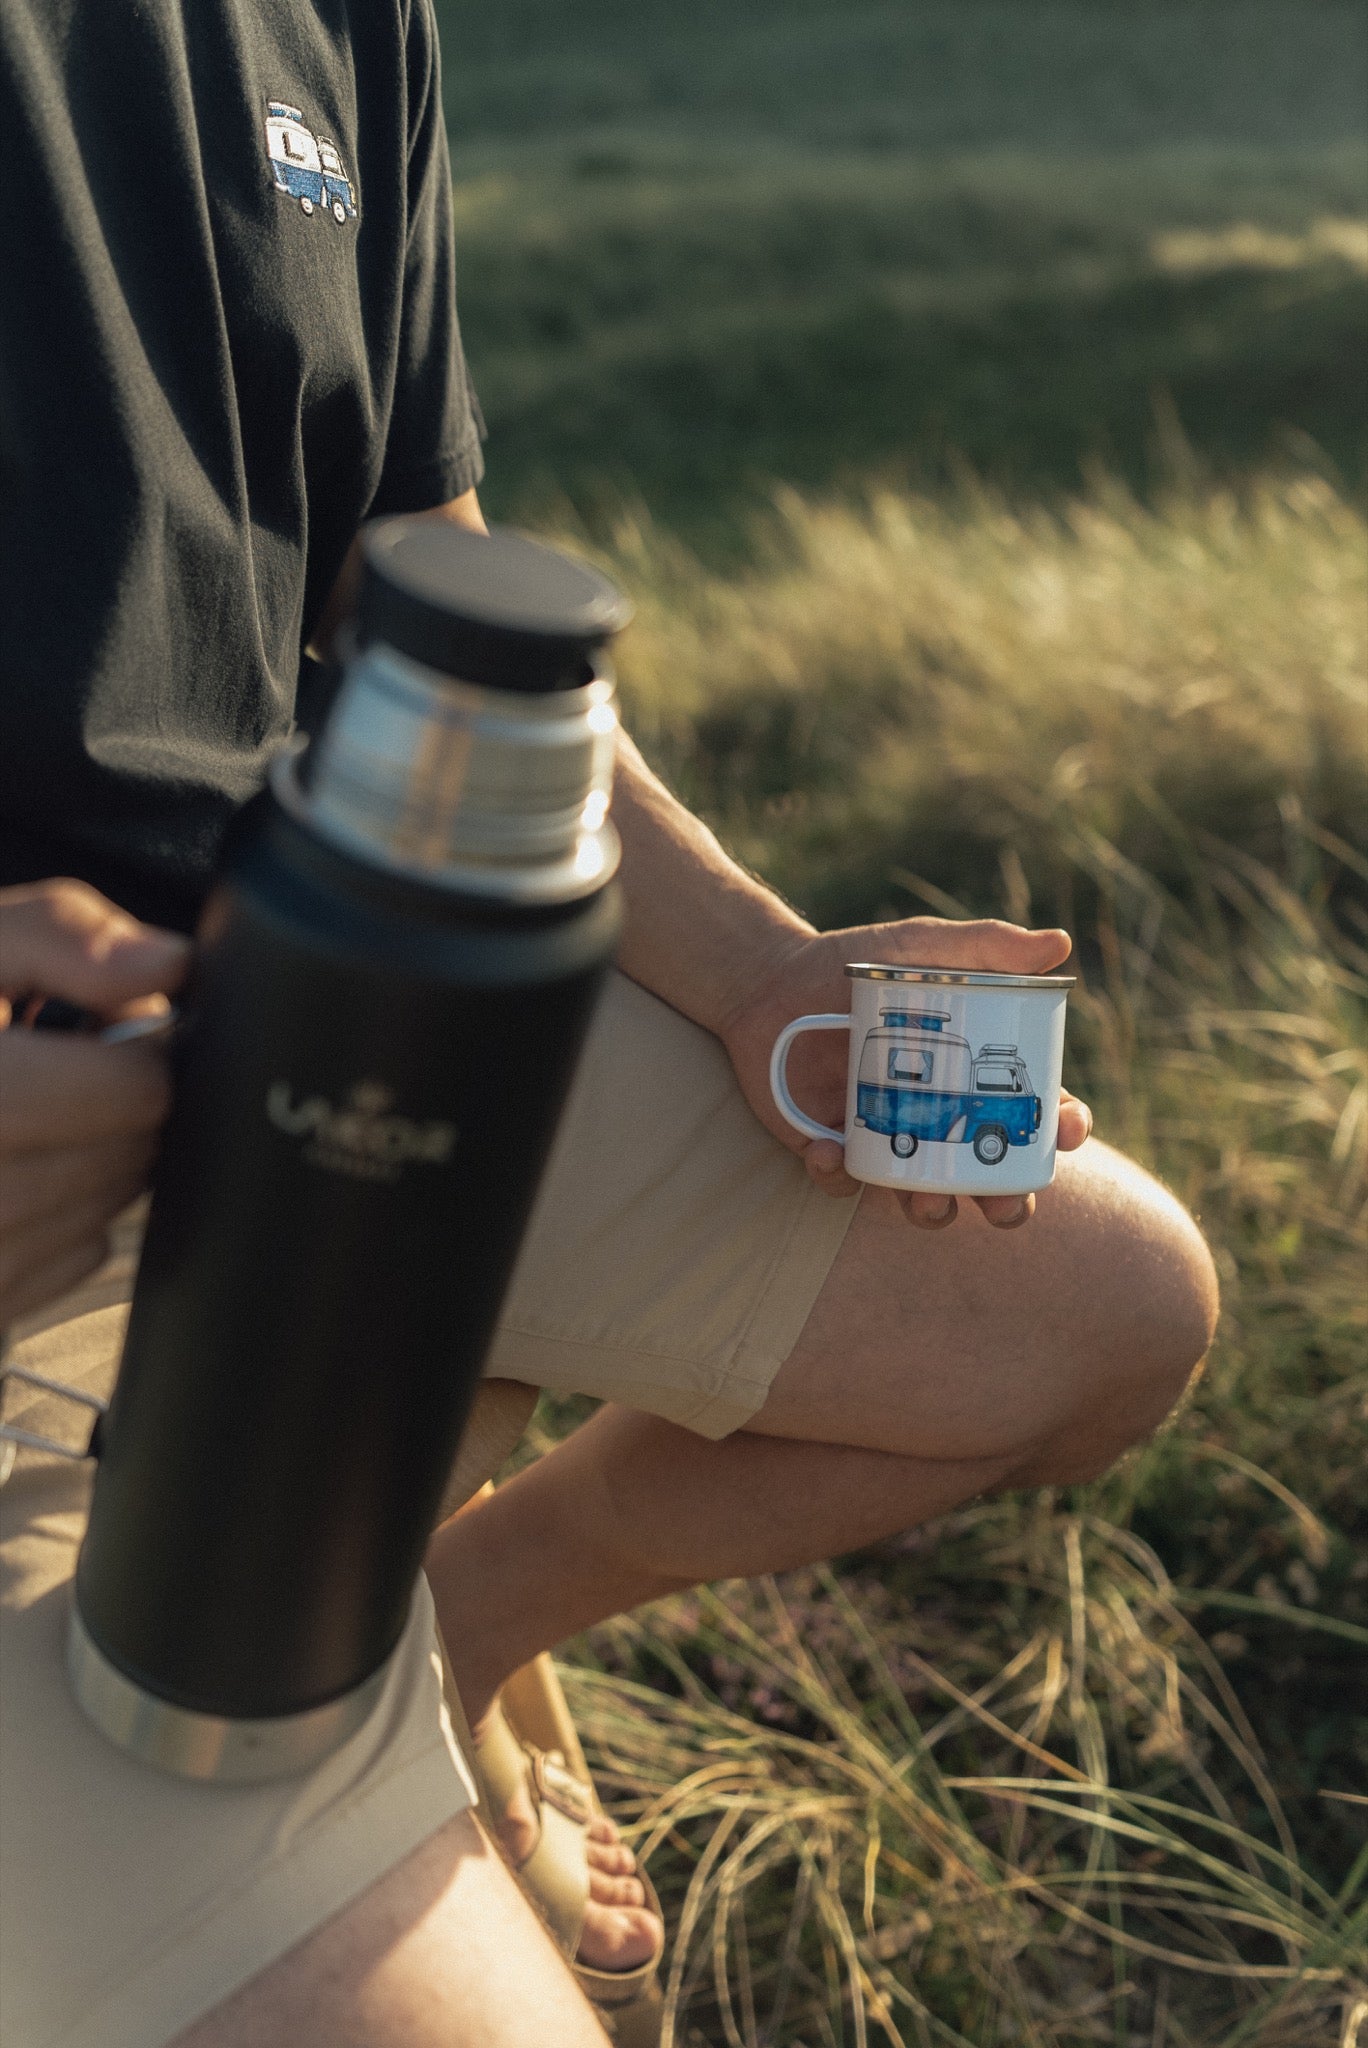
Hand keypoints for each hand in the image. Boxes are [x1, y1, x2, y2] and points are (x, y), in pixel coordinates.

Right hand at [0, 880, 189, 1323]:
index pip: (127, 1090)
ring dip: (91, 1164)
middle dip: (116, 1109)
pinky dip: (59, 1220)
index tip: (96, 1030)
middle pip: (121, 1157)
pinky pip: (67, 1264)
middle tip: (56, 1073)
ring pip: (100, 1216)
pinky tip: (4, 1172)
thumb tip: (166, 966)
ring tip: (22, 1120)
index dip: (133, 1049)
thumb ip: (60, 933)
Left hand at [719, 916, 1092, 1229]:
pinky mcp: (834, 1150)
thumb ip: (985, 945)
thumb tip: (1058, 945)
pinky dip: (837, 1176)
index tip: (1065, 1132)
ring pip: (925, 1198)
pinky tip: (828, 1149)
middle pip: (991, 1179)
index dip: (1060, 1129)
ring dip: (933, 1211)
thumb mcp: (918, 947)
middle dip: (1008, 1202)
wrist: (768, 979)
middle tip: (1004, 1204)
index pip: (1034, 1111)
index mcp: (971, 1074)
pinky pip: (843, 1181)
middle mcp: (938, 1116)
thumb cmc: (853, 962)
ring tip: (927, 1200)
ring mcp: (888, 1139)